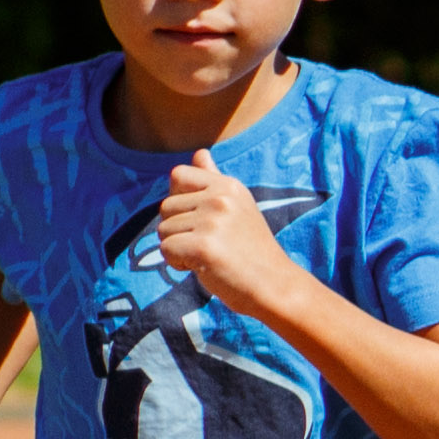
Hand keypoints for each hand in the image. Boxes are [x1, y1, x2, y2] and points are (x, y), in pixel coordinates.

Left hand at [154, 149, 311, 316]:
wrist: (275, 286)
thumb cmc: (252, 250)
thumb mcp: (237, 207)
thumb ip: (213, 180)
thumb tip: (200, 152)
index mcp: (229, 186)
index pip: (178, 175)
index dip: (180, 199)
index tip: (201, 219)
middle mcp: (221, 199)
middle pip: (166, 207)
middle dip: (178, 230)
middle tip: (210, 244)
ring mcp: (212, 221)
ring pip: (163, 230)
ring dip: (178, 248)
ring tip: (209, 256)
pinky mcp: (203, 246)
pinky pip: (166, 250)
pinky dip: (179, 263)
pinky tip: (204, 267)